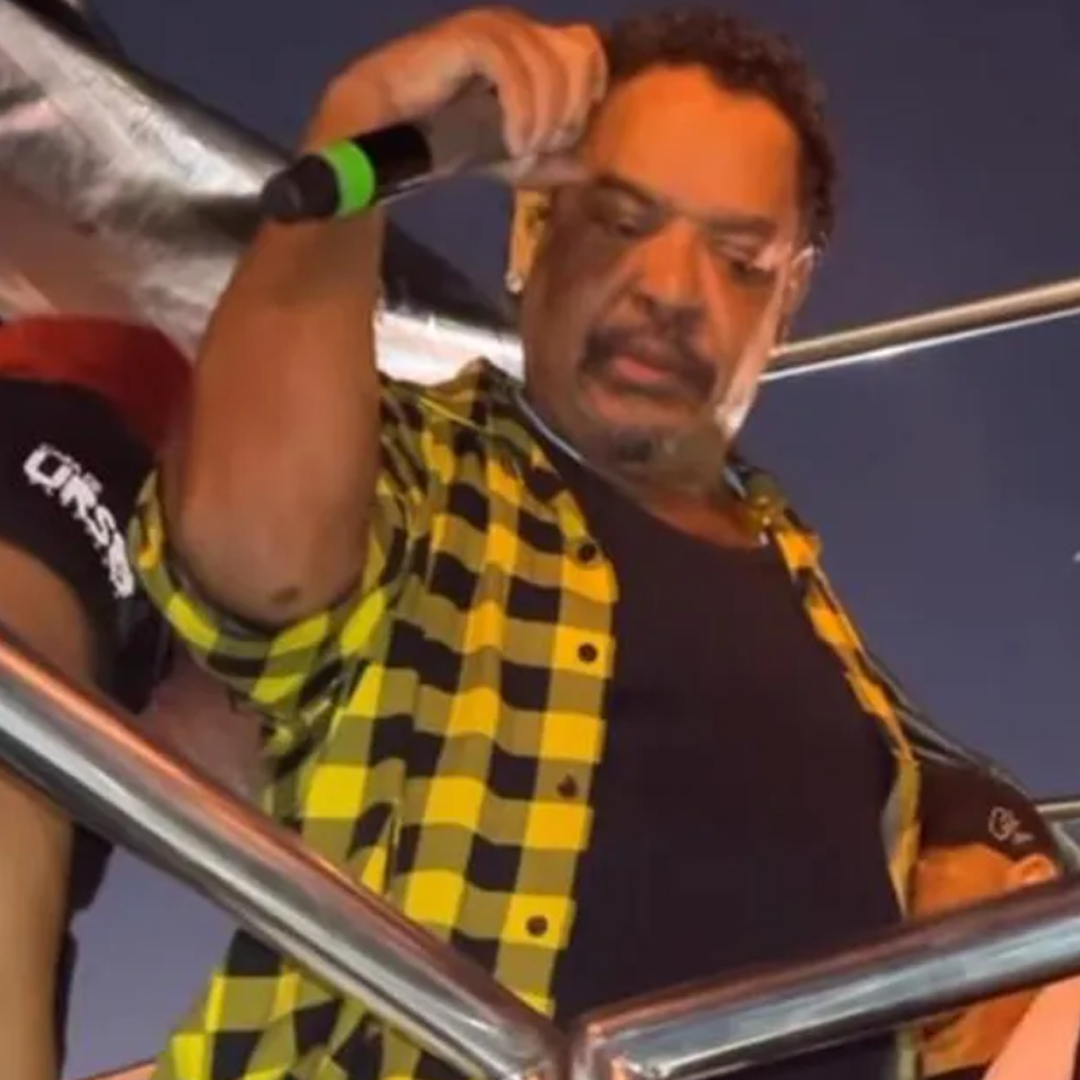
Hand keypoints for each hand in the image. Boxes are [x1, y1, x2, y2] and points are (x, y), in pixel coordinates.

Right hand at [307, 7, 605, 180]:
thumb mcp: (508, 157)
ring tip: (522, 149)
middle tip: (543, 147)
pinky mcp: (470, 38)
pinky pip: (515, 68)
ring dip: (544, 116)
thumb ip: (548, 161)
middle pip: (576, 56)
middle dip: (569, 109)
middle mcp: (517, 29)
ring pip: (549, 65)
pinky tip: (512, 142)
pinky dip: (521, 110)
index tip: (570, 133)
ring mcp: (493, 28)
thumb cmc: (447, 139)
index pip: (586, 49)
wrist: (387, 129)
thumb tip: (588, 170)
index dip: (589, 90)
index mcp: (531, 47)